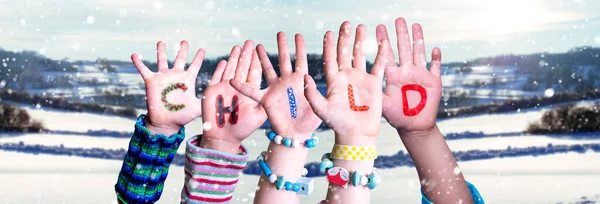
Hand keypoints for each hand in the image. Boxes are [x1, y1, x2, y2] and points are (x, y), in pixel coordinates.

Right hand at [132, 40, 203, 134]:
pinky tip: (133, 55)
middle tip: (185, 41)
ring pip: (162, 61)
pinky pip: (144, 70)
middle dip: (182, 50)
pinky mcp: (152, 82)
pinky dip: (138, 63)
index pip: (195, 66)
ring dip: (161, 51)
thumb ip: (208, 101)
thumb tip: (224, 100)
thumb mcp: (199, 107)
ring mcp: (163, 78)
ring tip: (161, 42)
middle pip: (180, 59)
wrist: (166, 123)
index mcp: (187, 80)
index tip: (203, 49)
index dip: (199, 58)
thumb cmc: (183, 116)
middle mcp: (176, 76)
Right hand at [200, 40, 266, 151]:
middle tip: (250, 41)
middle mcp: (238, 89)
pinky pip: (217, 77)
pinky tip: (225, 61)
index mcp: (250, 93)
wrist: (222, 139)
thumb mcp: (260, 115)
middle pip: (243, 68)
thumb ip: (268, 102)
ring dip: (234, 58)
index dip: (257, 60)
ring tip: (238, 46)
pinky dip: (220, 69)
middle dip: (246, 55)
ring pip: (231, 70)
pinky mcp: (213, 92)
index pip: (254, 73)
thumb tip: (273, 98)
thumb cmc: (242, 130)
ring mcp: (225, 89)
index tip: (260, 48)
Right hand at [230, 33, 320, 137]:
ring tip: (258, 45)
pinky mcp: (266, 100)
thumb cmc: (309, 122)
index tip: (298, 35)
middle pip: (284, 60)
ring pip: (267, 69)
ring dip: (262, 58)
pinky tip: (232, 80)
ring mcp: (275, 89)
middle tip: (280, 33)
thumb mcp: (317, 105)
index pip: (301, 60)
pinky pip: (251, 92)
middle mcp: (287, 82)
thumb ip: (313, 92)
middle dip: (282, 46)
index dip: (300, 48)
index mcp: (301, 82)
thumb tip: (305, 77)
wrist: (296, 135)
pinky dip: (241, 87)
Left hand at [304, 22, 388, 144]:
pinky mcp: (373, 83)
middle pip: (344, 53)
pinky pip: (378, 65)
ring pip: (360, 55)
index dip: (329, 46)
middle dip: (345, 38)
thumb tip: (305, 76)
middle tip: (346, 23)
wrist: (356, 134)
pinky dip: (381, 54)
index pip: (330, 59)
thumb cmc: (337, 124)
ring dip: (360, 41)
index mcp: (333, 80)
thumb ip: (312, 94)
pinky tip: (382, 41)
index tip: (328, 33)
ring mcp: (360, 78)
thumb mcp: (321, 109)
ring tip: (360, 27)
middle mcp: (346, 76)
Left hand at [377, 18, 442, 135]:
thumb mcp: (382, 105)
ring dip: (418, 40)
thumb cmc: (396, 117)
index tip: (379, 27)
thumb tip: (363, 85)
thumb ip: (374, 93)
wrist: (414, 127)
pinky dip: (436, 59)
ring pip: (419, 53)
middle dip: (401, 34)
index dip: (383, 42)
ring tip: (415, 25)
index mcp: (392, 76)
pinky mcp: (433, 81)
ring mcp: (420, 75)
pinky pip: (435, 67)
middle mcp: (406, 72)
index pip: (387, 55)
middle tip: (399, 19)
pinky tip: (434, 49)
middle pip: (403, 49)